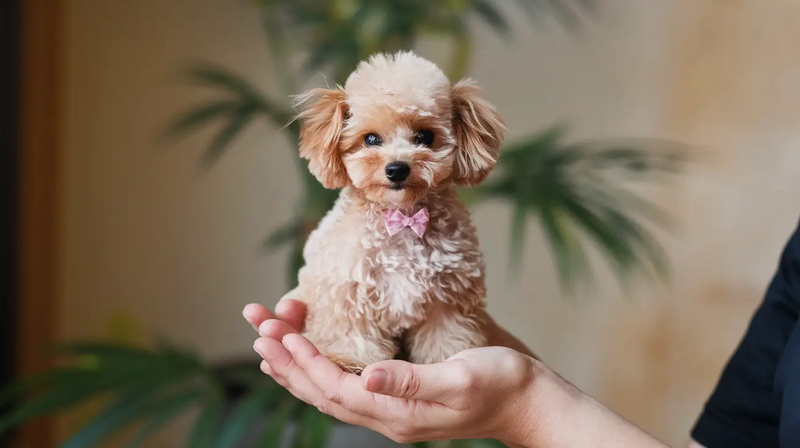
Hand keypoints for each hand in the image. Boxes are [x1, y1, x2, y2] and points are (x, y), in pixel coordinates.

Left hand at [246, 314, 540, 444]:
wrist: (527, 402)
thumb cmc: (502, 384)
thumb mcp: (461, 378)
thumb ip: (413, 381)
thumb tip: (367, 375)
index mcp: (399, 413)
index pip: (336, 388)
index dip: (306, 362)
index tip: (281, 335)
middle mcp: (388, 416)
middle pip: (323, 393)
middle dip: (286, 364)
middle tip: (258, 331)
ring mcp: (392, 411)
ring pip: (330, 392)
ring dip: (297, 369)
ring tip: (268, 346)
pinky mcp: (399, 400)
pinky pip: (347, 388)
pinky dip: (321, 372)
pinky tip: (311, 359)